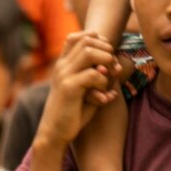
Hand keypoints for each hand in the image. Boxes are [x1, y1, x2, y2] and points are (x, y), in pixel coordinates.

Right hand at [38, 32, 118, 146]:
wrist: (53, 134)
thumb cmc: (71, 113)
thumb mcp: (85, 92)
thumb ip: (97, 78)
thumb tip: (117, 68)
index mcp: (63, 65)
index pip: (77, 37)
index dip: (97, 41)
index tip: (108, 55)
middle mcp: (61, 66)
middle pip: (87, 41)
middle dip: (107, 50)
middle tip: (115, 68)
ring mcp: (63, 75)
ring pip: (90, 53)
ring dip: (107, 62)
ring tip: (112, 77)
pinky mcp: (68, 88)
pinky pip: (93, 75)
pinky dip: (104, 82)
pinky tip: (105, 97)